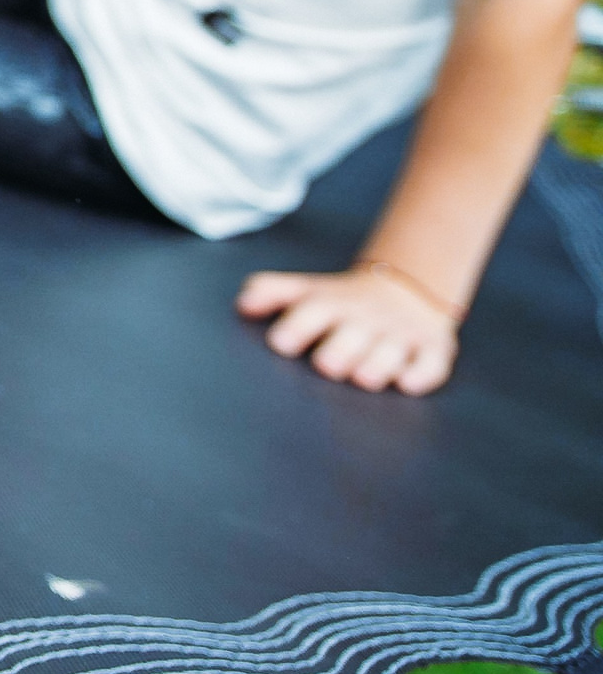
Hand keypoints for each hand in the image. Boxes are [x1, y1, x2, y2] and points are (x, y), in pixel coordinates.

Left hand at [236, 264, 459, 393]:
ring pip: (391, 351)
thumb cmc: (341, 302)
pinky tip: (406, 384)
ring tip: (363, 378)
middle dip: (341, 350)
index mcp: (332, 304)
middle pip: (353, 335)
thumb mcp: (306, 289)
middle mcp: (366, 318)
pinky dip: (421, 374)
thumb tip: (241, 304)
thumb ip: (270, 292)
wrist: (405, 291)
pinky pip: (432, 363)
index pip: (313, 310)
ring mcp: (401, 334)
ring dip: (378, 364)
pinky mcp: (433, 348)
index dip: (297, 326)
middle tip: (327, 365)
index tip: (281, 343)